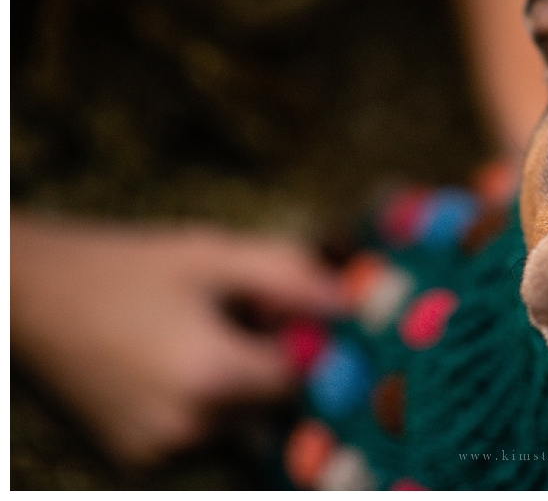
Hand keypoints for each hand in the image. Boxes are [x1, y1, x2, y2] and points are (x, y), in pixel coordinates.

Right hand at [11, 214, 344, 465]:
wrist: (32, 296)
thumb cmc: (128, 267)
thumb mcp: (215, 255)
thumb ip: (290, 277)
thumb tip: (350, 302)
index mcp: (210, 375)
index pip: (300, 378)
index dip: (303, 341)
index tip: (285, 311)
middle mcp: (187, 426)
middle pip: (271, 404)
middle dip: (270, 361)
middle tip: (238, 315)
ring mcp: (158, 449)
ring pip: (238, 420)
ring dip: (238, 384)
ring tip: (198, 333)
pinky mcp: (137, 458)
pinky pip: (201, 432)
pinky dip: (203, 402)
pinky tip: (172, 360)